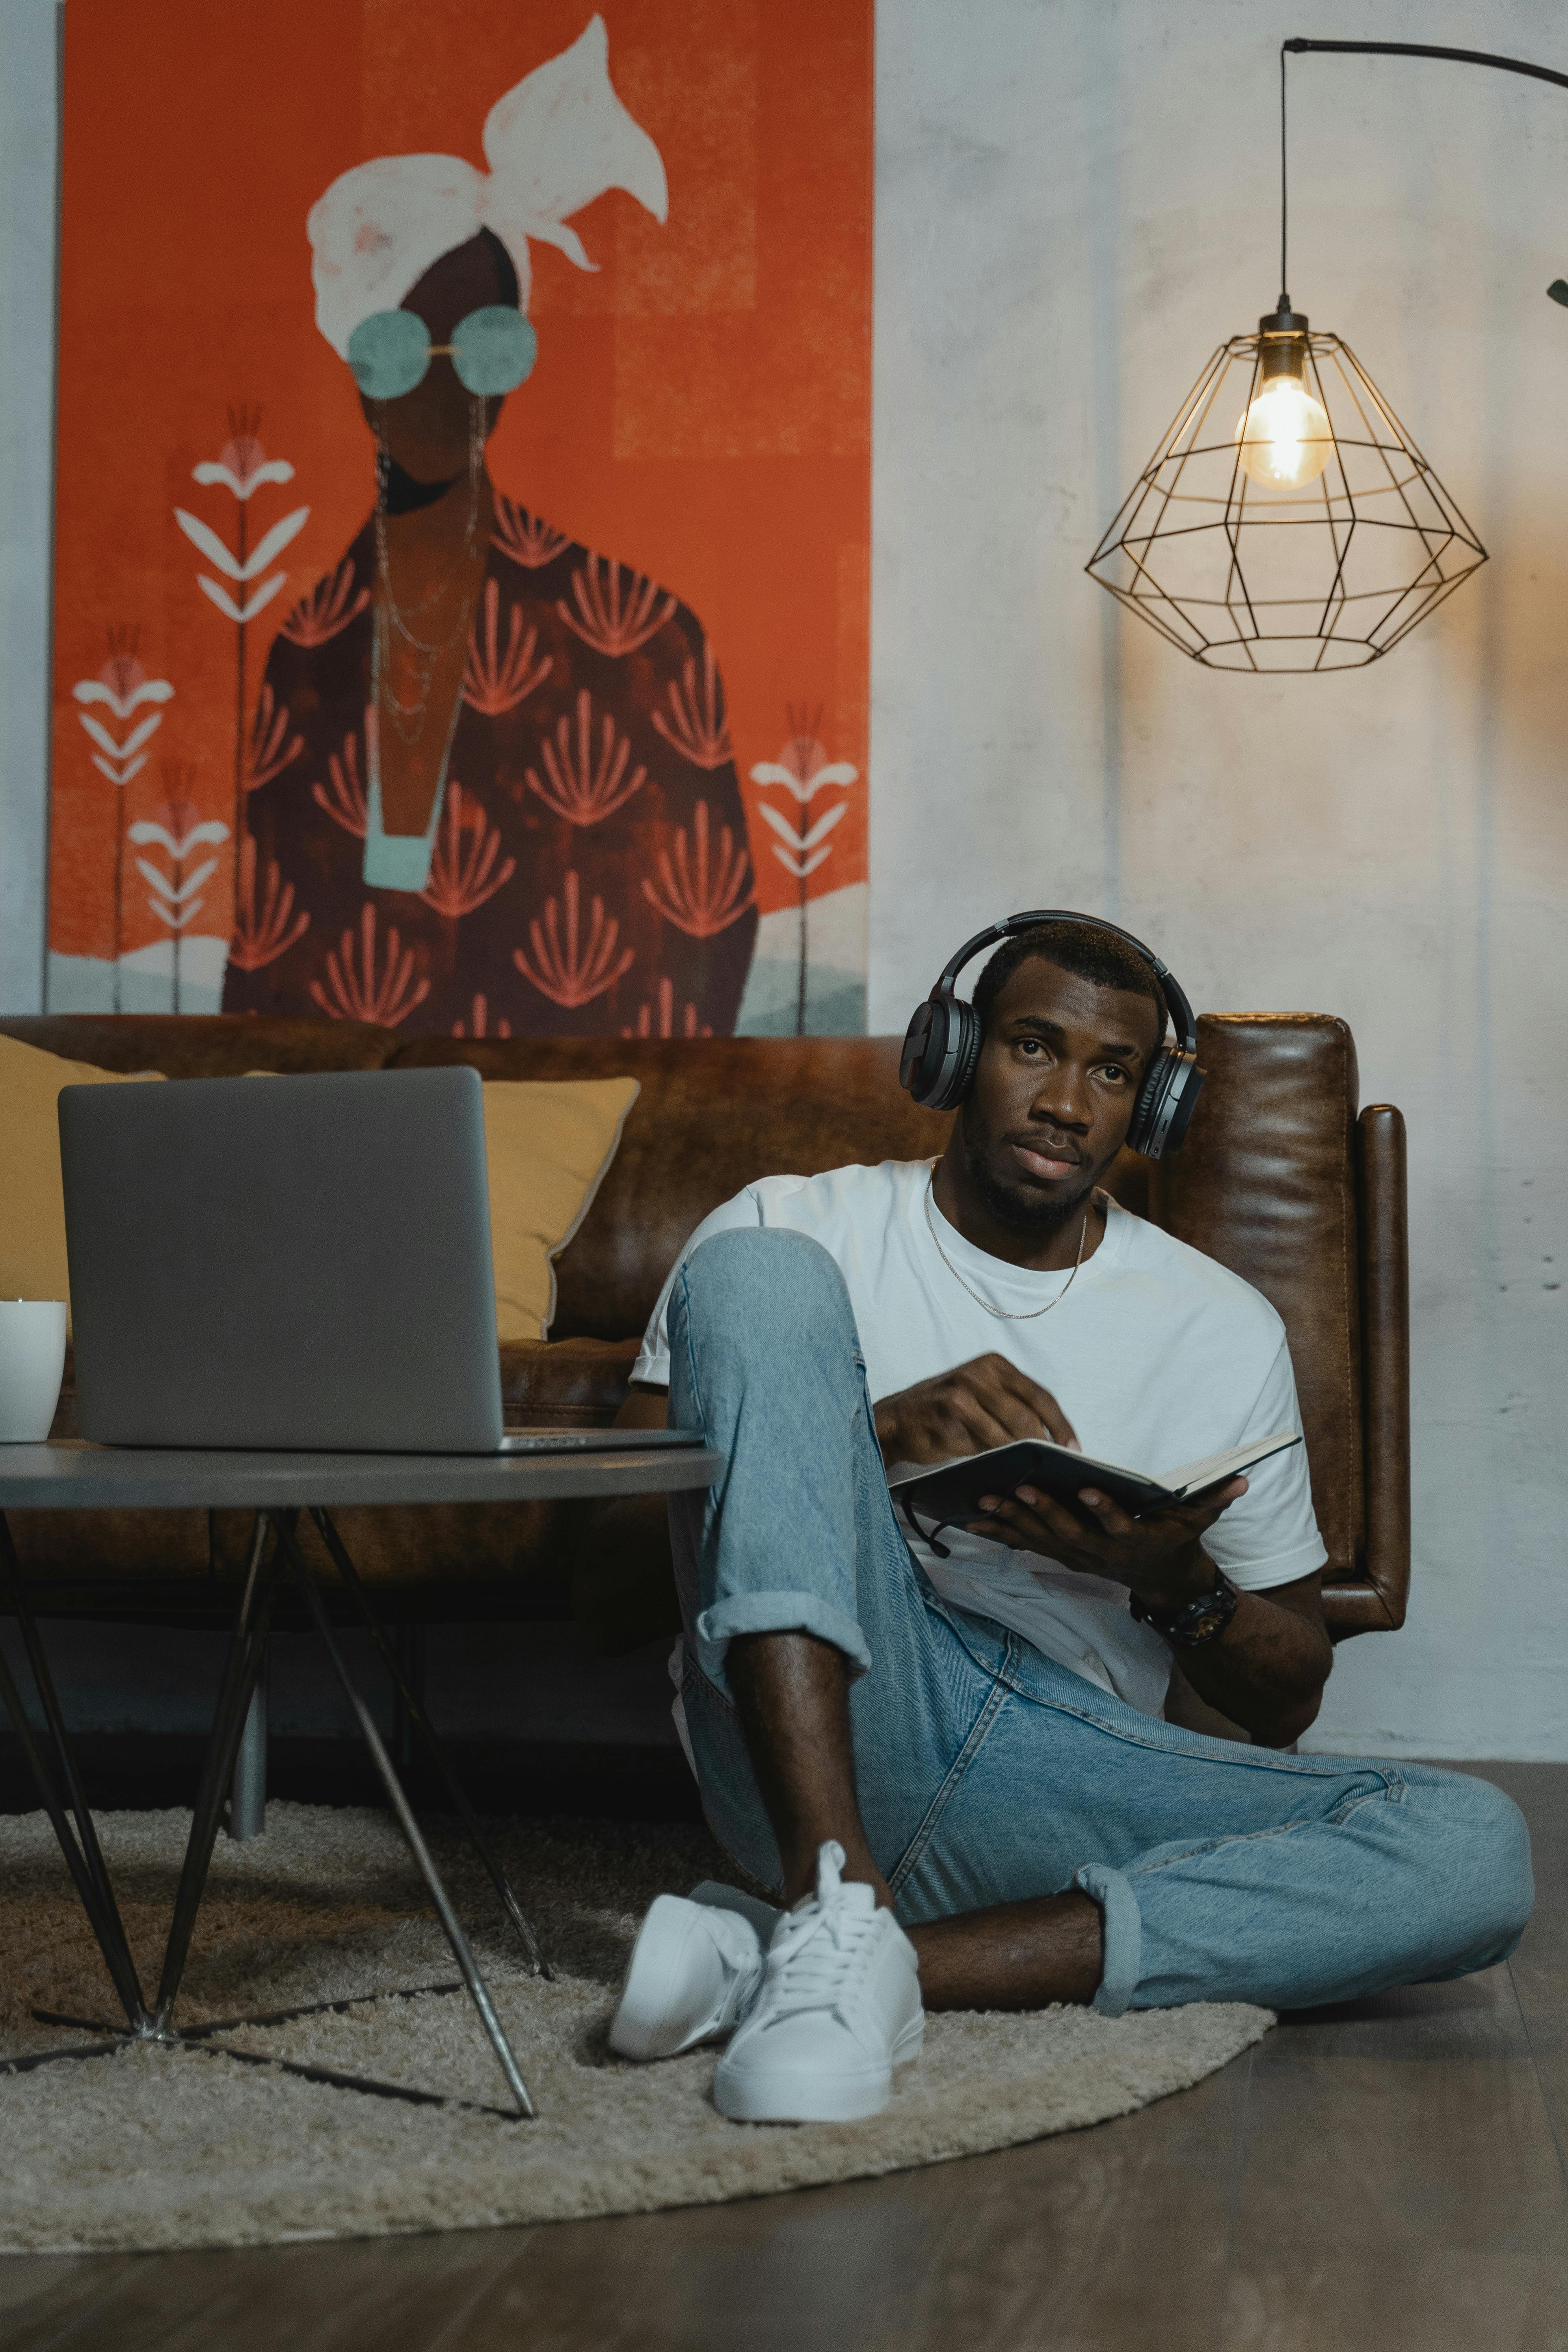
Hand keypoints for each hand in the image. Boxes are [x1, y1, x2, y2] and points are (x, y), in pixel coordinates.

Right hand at [874, 1353, 1078, 1467]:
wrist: (897, 1420)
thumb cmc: (944, 1412)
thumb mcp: (980, 1397)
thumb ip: (1011, 1408)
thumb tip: (1052, 1439)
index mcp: (994, 1364)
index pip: (1040, 1395)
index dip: (1061, 1424)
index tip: (1074, 1448)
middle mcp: (980, 1372)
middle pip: (1028, 1414)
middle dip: (1045, 1443)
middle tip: (1055, 1465)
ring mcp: (963, 1391)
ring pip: (1008, 1431)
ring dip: (1023, 1455)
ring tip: (1033, 1470)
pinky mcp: (949, 1413)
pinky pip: (985, 1443)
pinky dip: (999, 1459)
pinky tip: (1005, 1469)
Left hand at [967, 1476, 1248, 1611]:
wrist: (1164, 1580)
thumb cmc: (1178, 1538)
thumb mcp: (1200, 1520)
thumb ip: (1216, 1499)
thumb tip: (1242, 1479)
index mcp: (1134, 1539)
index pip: (1118, 1524)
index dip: (1103, 1508)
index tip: (1087, 1487)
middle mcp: (1101, 1552)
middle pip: (1069, 1532)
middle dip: (1042, 1511)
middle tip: (1017, 1488)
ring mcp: (1078, 1557)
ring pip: (1041, 1540)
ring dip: (1012, 1522)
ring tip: (985, 1500)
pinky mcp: (1061, 1555)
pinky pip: (1026, 1545)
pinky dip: (1000, 1533)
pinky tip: (972, 1520)